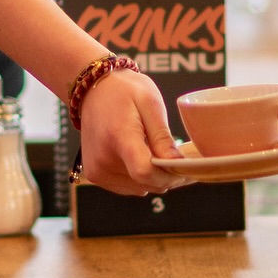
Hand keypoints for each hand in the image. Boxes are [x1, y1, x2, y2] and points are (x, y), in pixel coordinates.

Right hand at [78, 68, 187, 195]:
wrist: (93, 88)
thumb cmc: (123, 91)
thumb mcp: (150, 103)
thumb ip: (163, 137)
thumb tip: (178, 164)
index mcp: (119, 137)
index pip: (146, 173)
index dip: (170, 176)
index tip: (183, 168)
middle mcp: (103, 159)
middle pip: (145, 183)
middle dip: (165, 175)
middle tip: (172, 155)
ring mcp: (96, 170)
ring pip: (139, 189)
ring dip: (152, 177)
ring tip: (151, 151)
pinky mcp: (93, 175)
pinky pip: (127, 187)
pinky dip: (138, 178)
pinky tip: (138, 156)